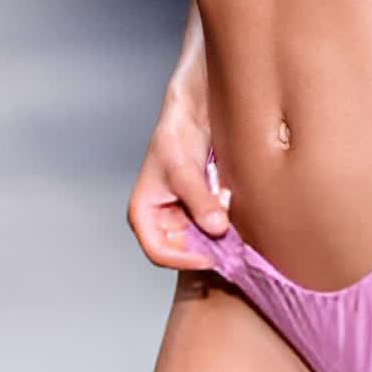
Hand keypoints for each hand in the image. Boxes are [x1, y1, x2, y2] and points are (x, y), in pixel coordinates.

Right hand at [126, 110, 230, 269]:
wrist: (193, 113)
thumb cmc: (174, 136)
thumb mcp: (183, 170)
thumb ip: (199, 200)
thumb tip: (217, 228)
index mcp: (144, 214)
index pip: (159, 252)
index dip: (184, 259)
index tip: (211, 255)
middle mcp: (162, 219)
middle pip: (184, 250)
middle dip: (207, 241)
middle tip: (227, 228)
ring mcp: (183, 215)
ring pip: (203, 239)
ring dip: (217, 227)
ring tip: (224, 200)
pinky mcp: (201, 209)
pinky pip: (214, 225)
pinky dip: (224, 217)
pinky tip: (228, 197)